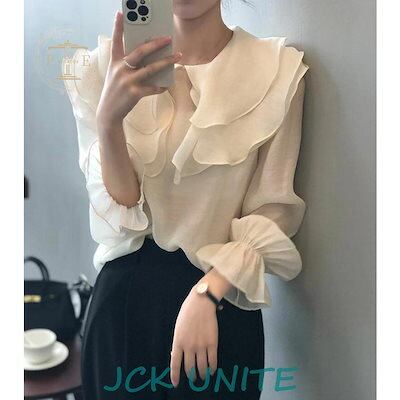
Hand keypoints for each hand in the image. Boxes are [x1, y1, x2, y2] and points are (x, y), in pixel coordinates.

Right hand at [96, 10, 181, 131]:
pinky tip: (167, 84)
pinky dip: (161, 86)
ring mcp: (127, 81)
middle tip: (168, 38)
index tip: (121, 13)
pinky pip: (152, 87)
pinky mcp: (134, 93)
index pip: (116, 41)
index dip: (118, 26)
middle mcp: (120, 69)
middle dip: (156, 43)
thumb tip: (150, 58)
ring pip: (151, 68)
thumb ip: (128, 65)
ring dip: (166, 62)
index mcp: (115, 62)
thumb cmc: (116, 92)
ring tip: (178, 56)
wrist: (109, 113)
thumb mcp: (117, 75)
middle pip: (140, 51)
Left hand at [170, 287, 218, 386]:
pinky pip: (212, 360)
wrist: (201, 302)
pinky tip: (211, 370)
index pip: (175, 363)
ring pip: (201, 367)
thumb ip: (178, 341)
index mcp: (178, 341)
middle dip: (191, 375)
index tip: (176, 383)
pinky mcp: (212, 343)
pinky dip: (212, 368)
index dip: (175, 375)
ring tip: (202, 377)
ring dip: (202, 374)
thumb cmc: (187, 312)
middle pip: (189, 368)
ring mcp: (201, 345)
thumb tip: (177, 354)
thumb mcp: (178, 327)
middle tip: (193, 378)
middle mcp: (189, 346)